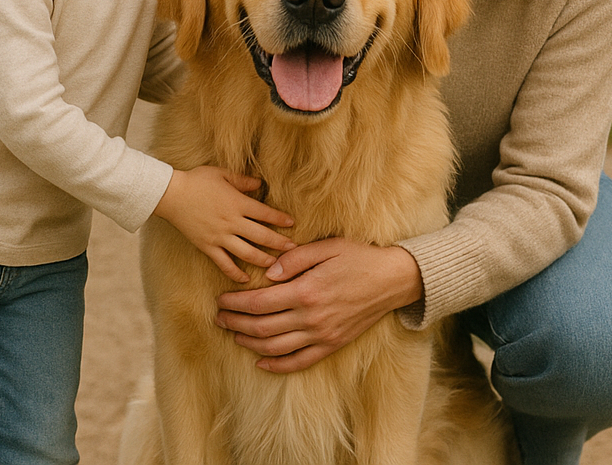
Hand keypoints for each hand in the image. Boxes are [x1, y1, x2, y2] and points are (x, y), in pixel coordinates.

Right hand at [152, 166, 296, 281]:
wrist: (171, 195)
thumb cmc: (197, 180)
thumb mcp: (222, 174)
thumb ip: (243, 180)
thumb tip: (260, 184)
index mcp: (237, 203)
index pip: (265, 213)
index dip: (280, 219)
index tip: (292, 224)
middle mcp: (232, 222)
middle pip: (261, 236)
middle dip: (279, 243)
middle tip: (293, 248)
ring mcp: (220, 237)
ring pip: (247, 253)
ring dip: (263, 259)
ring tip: (276, 264)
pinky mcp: (207, 246)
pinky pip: (224, 263)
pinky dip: (235, 273)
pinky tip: (245, 279)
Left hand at [214, 238, 423, 372]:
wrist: (393, 280)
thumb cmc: (359, 257)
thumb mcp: (327, 247)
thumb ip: (295, 258)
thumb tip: (269, 272)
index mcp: (307, 291)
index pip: (260, 303)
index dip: (236, 303)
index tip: (221, 300)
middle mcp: (312, 318)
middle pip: (262, 327)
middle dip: (236, 323)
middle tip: (219, 317)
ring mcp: (322, 335)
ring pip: (276, 348)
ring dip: (250, 343)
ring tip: (234, 334)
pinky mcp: (332, 345)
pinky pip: (299, 361)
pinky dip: (277, 365)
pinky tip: (261, 361)